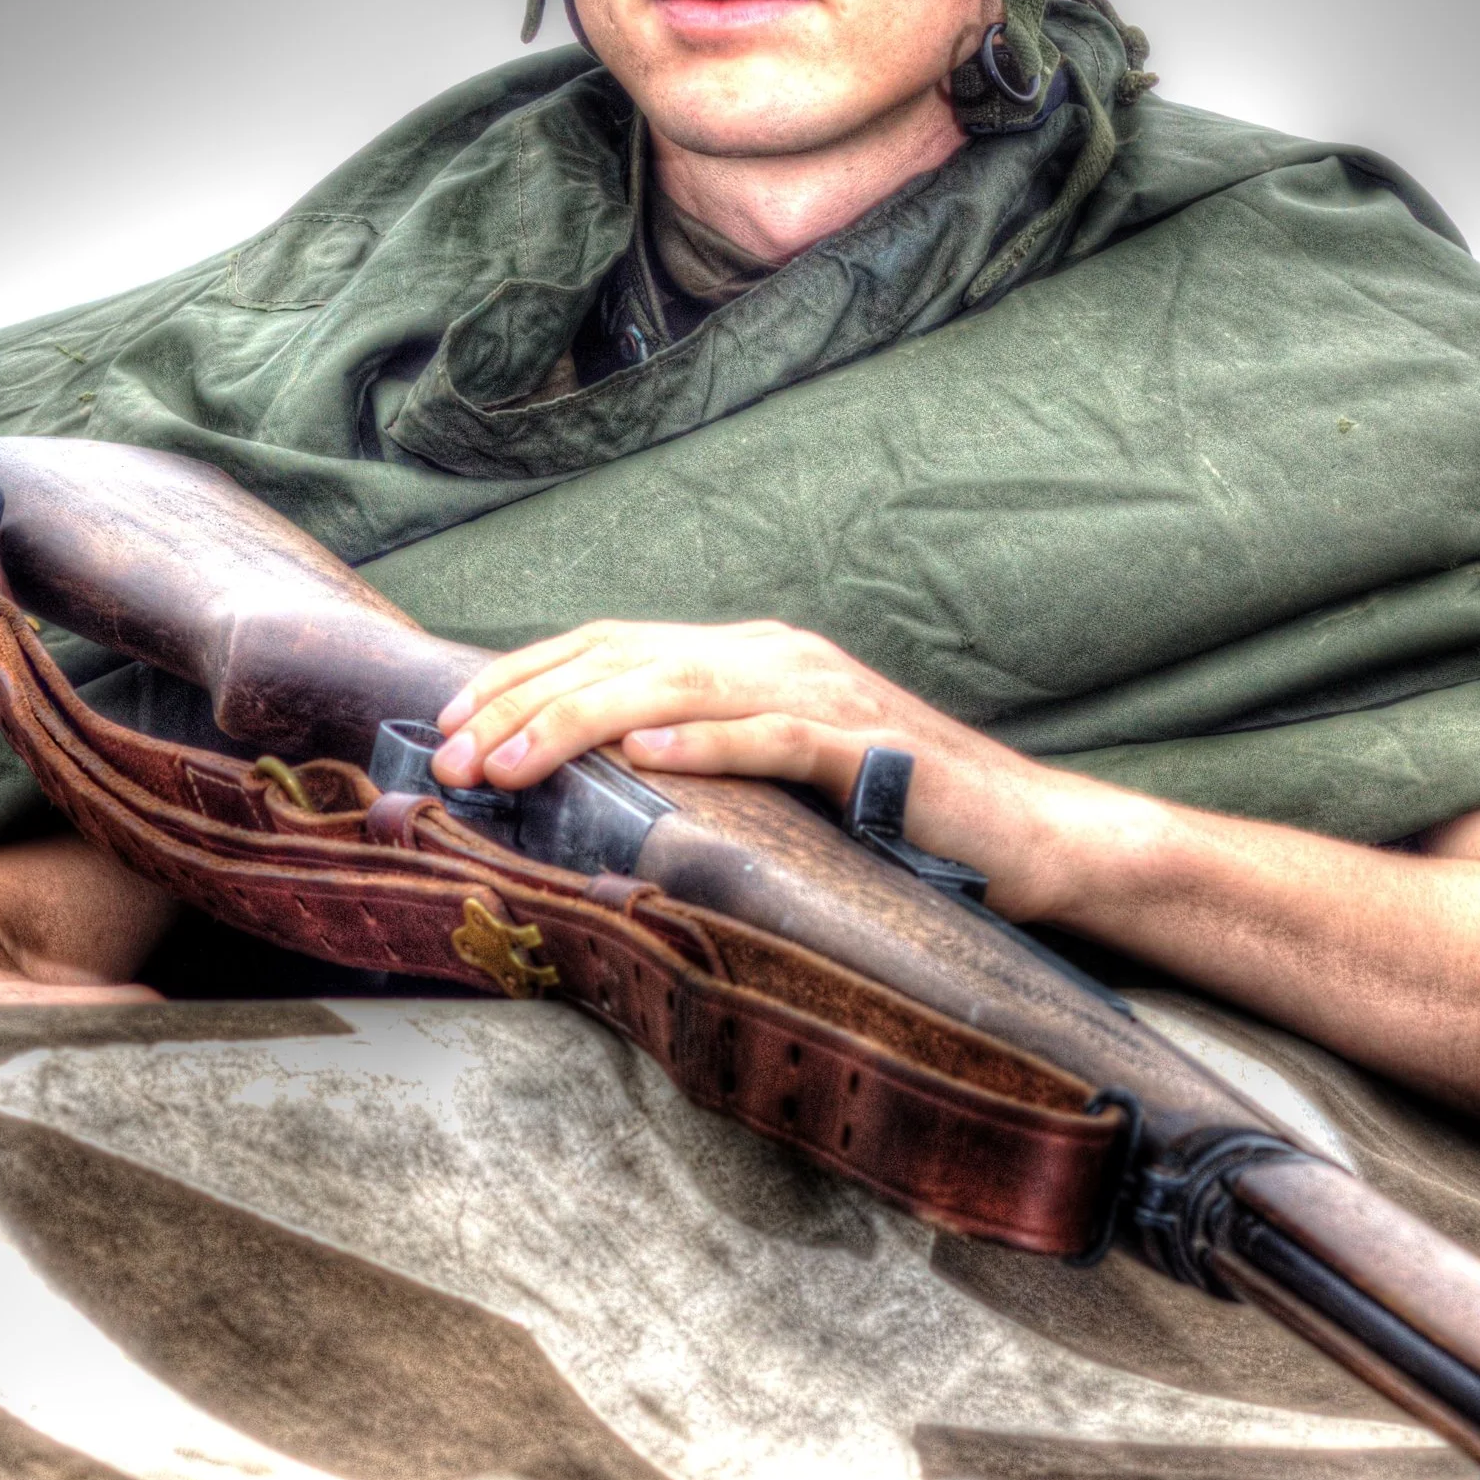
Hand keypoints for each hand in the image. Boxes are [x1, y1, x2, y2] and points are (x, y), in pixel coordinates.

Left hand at [429, 619, 1073, 913]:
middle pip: (626, 658)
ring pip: (680, 687)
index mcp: (751, 657)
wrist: (1033, 834)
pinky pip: (778, 738)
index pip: (611, 644)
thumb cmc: (896, 819)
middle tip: (448, 754)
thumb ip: (700, 760)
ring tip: (511, 761)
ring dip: (583, 722)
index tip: (446, 720)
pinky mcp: (871, 750)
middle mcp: (779, 657)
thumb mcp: (777, 777)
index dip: (521, 675)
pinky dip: (710, 744)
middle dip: (524, 704)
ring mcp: (826, 697)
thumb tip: (592, 785)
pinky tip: (649, 757)